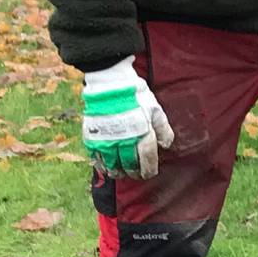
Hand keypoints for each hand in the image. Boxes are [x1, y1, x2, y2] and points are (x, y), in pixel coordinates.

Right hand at [81, 57, 173, 178]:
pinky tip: (105, 167)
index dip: (148, 169)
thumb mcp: (156, 109)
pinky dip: (101, 165)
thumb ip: (163, 129)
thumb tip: (165, 145)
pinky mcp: (92, 136)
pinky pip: (96, 157)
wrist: (110, 82)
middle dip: (134, 172)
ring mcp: (107, 138)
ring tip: (121, 173)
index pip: (147, 158)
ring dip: (118, 172)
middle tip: (136, 174)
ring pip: (112, 165)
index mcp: (142, 132)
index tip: (149, 173)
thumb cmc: (136, 95)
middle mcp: (125, 138)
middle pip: (130, 164)